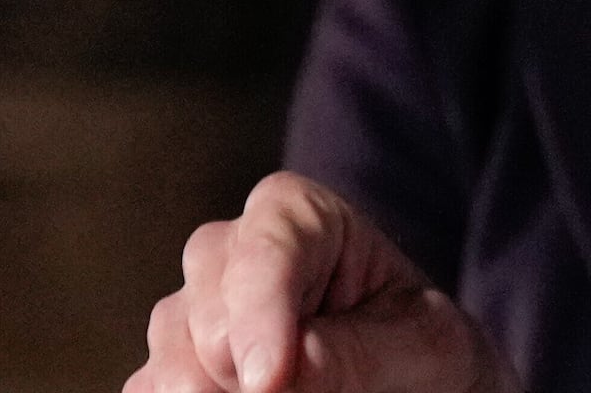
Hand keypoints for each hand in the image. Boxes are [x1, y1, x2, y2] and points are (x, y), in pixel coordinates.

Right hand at [125, 172, 517, 392]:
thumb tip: (281, 376)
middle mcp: (227, 253)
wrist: (411, 383)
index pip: (266, 249)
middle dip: (244, 370)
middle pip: (204, 312)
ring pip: (170, 361)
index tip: (269, 382)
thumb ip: (359, 354)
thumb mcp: (424, 347)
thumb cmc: (424, 351)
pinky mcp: (166, 372)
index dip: (262, 318)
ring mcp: (187, 313)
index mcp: (300, 214)